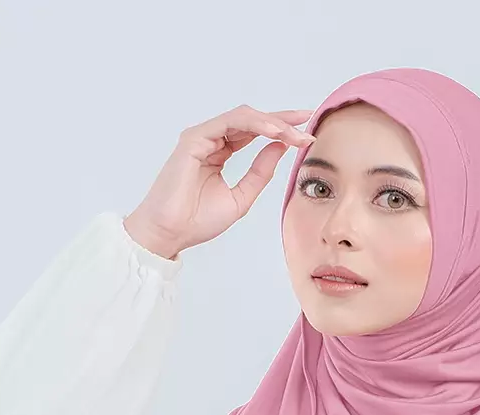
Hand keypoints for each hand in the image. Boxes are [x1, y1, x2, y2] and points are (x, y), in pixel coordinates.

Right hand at [123, 104, 316, 258]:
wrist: (171, 233)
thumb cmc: (197, 220)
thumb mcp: (242, 197)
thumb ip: (260, 172)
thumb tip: (280, 148)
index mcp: (220, 153)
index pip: (254, 133)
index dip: (281, 130)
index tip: (306, 136)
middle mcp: (211, 140)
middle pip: (252, 120)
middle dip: (283, 121)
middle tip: (307, 126)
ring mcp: (201, 136)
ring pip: (243, 117)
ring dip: (272, 122)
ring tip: (294, 133)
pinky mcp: (194, 139)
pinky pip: (229, 122)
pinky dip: (254, 124)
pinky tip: (274, 133)